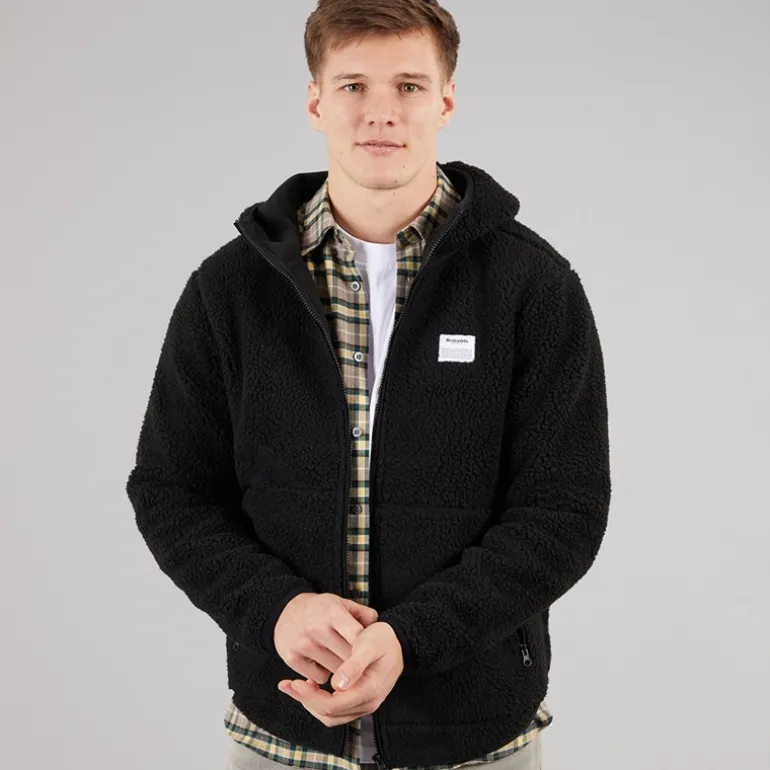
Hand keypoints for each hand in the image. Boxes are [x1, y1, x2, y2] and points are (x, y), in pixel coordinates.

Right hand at [273, 592, 378, 684]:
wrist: (286, 612)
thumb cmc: (321, 610)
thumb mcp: (342, 603)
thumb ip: (364, 614)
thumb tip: (377, 629)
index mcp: (332, 611)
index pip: (356, 636)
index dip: (366, 648)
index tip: (372, 656)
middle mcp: (316, 627)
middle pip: (347, 656)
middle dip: (355, 661)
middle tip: (359, 660)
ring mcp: (302, 643)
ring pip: (335, 670)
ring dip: (341, 669)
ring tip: (339, 656)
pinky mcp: (291, 658)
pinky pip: (319, 677)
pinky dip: (324, 673)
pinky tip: (322, 661)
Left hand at [277, 621, 403, 726]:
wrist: (398, 641)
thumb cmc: (383, 639)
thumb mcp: (369, 645)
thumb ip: (354, 665)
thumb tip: (337, 685)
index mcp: (369, 691)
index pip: (333, 705)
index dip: (310, 697)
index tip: (294, 683)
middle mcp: (367, 703)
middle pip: (329, 714)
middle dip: (305, 701)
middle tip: (288, 684)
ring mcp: (363, 704)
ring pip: (330, 715)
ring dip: (310, 702)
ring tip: (295, 685)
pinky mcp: (359, 700)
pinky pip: (335, 709)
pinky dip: (319, 700)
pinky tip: (311, 684)